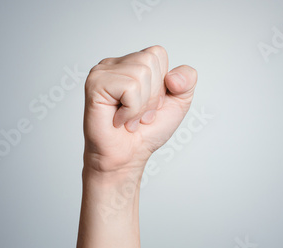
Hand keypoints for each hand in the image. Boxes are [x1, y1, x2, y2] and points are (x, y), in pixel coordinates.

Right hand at [83, 45, 197, 173]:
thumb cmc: (147, 132)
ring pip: (140, 73)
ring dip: (141, 105)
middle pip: (150, 61)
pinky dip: (131, 110)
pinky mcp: (95, 84)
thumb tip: (172, 76)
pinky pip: (129, 87)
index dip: (161, 85)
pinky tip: (119, 119)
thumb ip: (187, 80)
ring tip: (129, 118)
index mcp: (132, 63)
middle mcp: (115, 64)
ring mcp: (102, 72)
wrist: (127, 158)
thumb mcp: (178, 102)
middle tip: (139, 114)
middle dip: (153, 96)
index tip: (149, 105)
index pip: (158, 54)